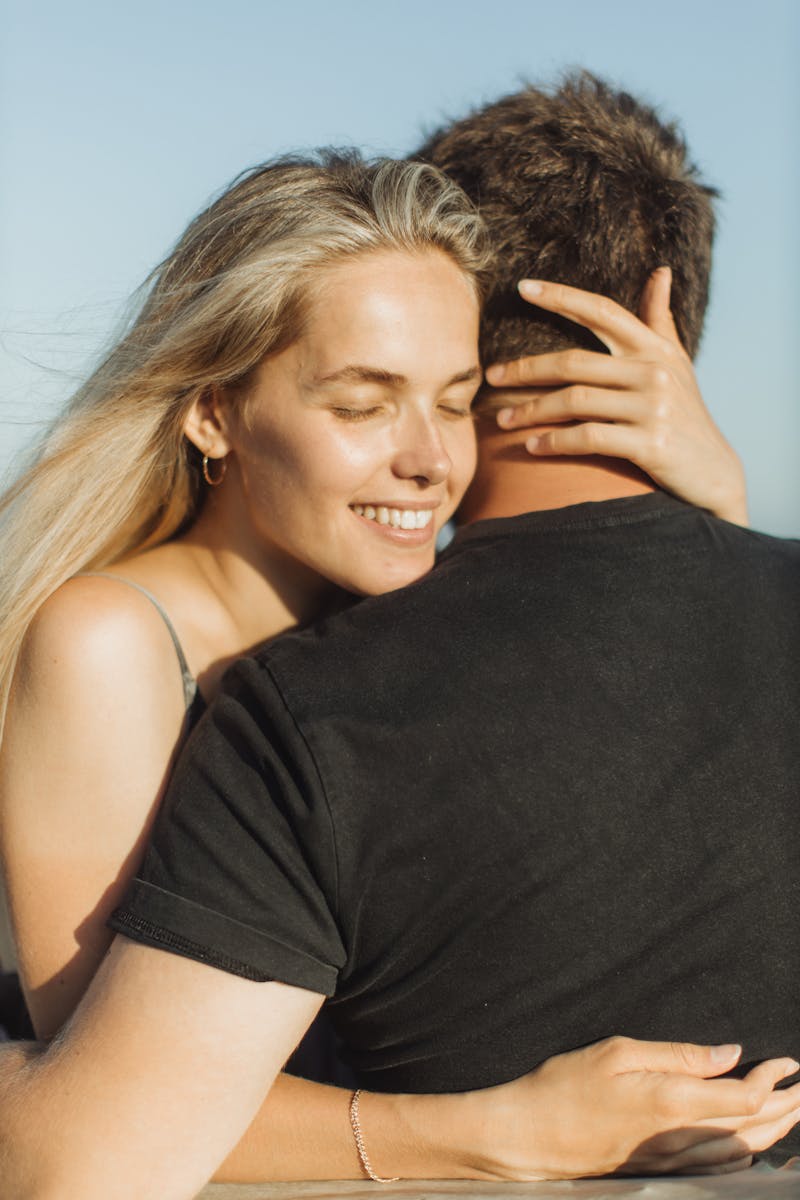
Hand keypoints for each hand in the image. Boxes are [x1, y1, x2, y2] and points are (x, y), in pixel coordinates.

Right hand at [462, 1036, 799, 1180]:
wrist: (529, 1136)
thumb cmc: (565, 1086)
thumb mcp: (618, 1051)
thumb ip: (678, 1054)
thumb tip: (728, 1054)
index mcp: (671, 1102)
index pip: (744, 1097)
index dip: (773, 1080)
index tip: (788, 1062)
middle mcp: (679, 1137)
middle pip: (752, 1129)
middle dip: (786, 1109)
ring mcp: (671, 1160)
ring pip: (740, 1152)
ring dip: (772, 1132)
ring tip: (792, 1113)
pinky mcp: (659, 1171)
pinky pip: (717, 1167)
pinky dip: (745, 1156)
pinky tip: (751, 1147)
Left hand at [483, 272, 748, 525]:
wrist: (713, 474)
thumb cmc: (685, 415)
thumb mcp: (676, 364)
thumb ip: (660, 320)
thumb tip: (660, 271)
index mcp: (654, 349)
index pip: (602, 312)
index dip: (561, 297)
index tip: (521, 287)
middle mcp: (653, 373)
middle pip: (573, 362)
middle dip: (526, 369)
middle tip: (491, 376)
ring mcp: (652, 409)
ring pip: (575, 401)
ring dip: (531, 411)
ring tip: (502, 420)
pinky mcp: (649, 444)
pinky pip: (588, 438)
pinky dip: (555, 442)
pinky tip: (532, 447)